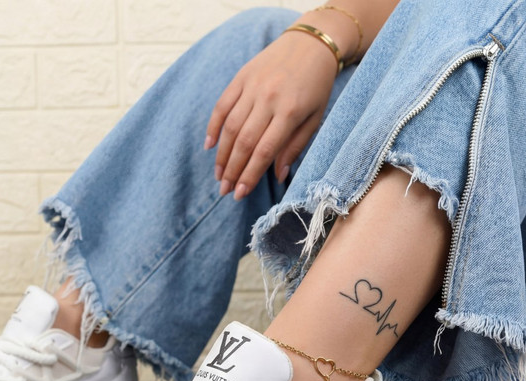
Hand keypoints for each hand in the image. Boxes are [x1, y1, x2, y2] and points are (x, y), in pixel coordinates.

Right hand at [204, 29, 338, 200]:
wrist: (311, 42)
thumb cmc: (316, 86)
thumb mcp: (314, 118)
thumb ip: (295, 147)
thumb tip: (278, 176)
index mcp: (290, 112)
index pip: (264, 151)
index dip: (249, 175)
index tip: (240, 193)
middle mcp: (269, 99)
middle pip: (244, 142)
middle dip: (232, 170)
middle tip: (224, 190)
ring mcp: (252, 86)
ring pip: (230, 127)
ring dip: (222, 155)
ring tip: (218, 175)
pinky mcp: (241, 77)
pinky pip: (222, 105)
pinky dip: (213, 126)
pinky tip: (209, 146)